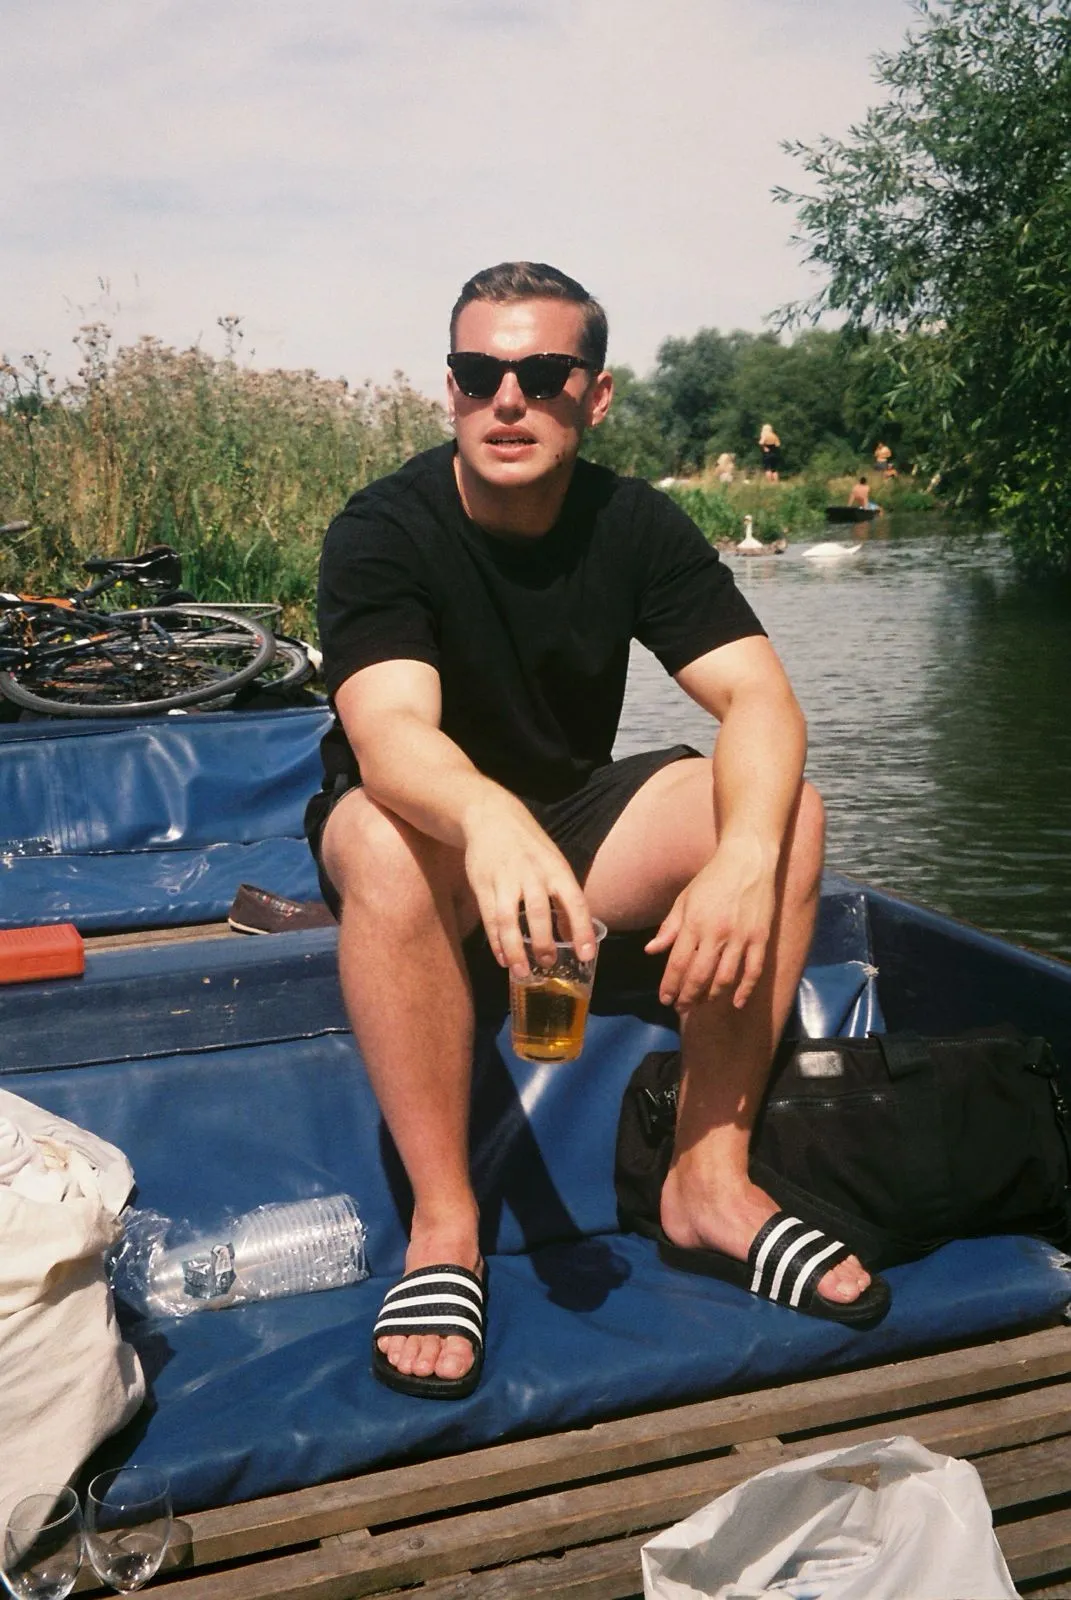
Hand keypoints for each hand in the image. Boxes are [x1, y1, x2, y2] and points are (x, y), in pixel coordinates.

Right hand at [462, 795, 596, 975]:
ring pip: (508, 919)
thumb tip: (574, 936)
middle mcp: (532, 874)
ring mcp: (505, 879)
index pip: (575, 902)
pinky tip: (502, 958)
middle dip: (544, 943)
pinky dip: (496, 941)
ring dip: (515, 949)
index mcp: (556, 869)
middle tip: (548, 965)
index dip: (581, 930)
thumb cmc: (529, 846)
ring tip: (521, 972)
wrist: (491, 816)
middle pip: (539, 913)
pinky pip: (489, 918)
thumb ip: (564, 897)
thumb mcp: (554, 863)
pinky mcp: (482, 884)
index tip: (586, 956)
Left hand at [645, 838, 777, 1011]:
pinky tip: (736, 1002)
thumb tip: (651, 951)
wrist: (747, 860)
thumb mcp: (684, 899)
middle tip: (681, 1008)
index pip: (678, 963)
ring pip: (725, 978)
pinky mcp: (760, 937)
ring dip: (712, 996)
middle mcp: (716, 933)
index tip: (665, 999)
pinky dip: (745, 990)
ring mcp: (741, 937)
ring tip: (702, 1004)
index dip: (670, 985)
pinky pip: (753, 971)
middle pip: (700, 975)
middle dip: (688, 997)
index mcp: (694, 923)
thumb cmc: (712, 879)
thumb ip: (669, 928)